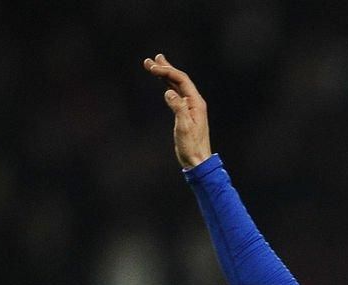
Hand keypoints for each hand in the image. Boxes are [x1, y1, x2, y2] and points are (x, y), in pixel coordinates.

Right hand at [143, 54, 212, 168]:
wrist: (197, 161)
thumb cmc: (191, 146)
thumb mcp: (184, 127)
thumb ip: (178, 109)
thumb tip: (169, 92)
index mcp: (196, 103)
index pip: (181, 80)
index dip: (166, 71)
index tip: (151, 67)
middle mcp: (195, 102)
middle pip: (180, 80)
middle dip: (165, 68)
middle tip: (150, 60)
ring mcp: (191, 107)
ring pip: (177, 86)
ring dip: (166, 75)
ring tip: (153, 65)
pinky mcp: (186, 113)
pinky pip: (176, 94)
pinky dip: (168, 86)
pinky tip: (162, 83)